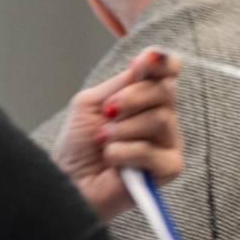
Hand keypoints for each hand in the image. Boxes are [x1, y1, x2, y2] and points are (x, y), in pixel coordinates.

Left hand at [53, 49, 182, 219]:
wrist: (69, 181)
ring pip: (160, 120)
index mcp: (148, 99)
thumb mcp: (94, 102)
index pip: (169, 72)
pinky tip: (112, 160)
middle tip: (107, 113)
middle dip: (131, 98)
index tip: (143, 62)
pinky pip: (154, 152)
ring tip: (104, 142)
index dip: (163, 63)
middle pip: (166, 92)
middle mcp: (164, 118)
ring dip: (121, 130)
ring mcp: (169, 144)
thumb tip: (148, 58)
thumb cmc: (79, 145)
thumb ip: (122, 82)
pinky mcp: (170, 169)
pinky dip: (124, 153)